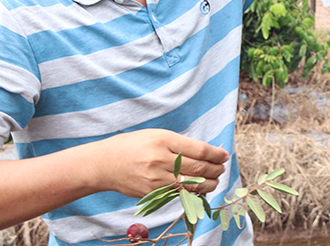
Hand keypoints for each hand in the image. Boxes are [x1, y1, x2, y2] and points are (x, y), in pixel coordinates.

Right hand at [93, 129, 228, 198]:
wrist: (104, 164)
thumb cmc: (133, 145)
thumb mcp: (157, 135)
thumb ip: (180, 144)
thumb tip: (206, 152)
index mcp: (163, 140)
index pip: (199, 150)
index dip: (216, 154)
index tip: (224, 155)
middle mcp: (160, 160)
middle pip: (198, 168)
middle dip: (215, 169)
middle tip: (222, 167)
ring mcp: (155, 179)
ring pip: (191, 185)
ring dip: (209, 183)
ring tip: (215, 179)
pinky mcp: (152, 193)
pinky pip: (178, 193)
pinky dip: (192, 191)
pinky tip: (200, 187)